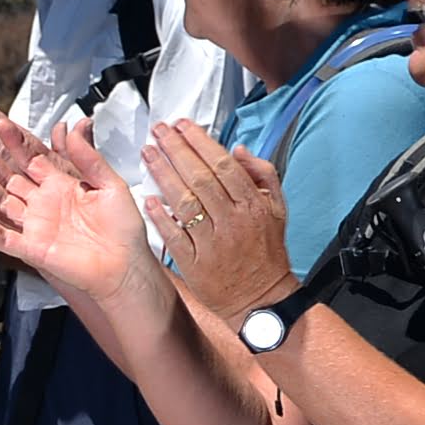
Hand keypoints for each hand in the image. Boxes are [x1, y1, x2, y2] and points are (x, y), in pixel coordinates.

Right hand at [0, 108, 150, 306]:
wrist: (127, 268)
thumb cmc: (124, 229)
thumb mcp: (111, 185)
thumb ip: (89, 158)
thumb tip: (73, 127)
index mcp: (59, 184)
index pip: (28, 156)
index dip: (11, 139)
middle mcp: (41, 202)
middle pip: (6, 175)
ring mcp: (34, 225)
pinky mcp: (31, 249)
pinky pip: (1, 235)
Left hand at [135, 119, 298, 323]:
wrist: (261, 299)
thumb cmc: (266, 251)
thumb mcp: (277, 209)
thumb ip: (263, 175)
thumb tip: (238, 149)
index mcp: (253, 203)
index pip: (223, 164)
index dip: (200, 142)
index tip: (182, 126)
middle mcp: (233, 220)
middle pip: (200, 177)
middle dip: (176, 150)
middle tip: (158, 132)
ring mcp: (213, 242)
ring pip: (185, 202)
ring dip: (163, 175)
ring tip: (148, 154)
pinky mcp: (195, 264)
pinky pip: (175, 235)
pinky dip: (161, 216)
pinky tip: (147, 198)